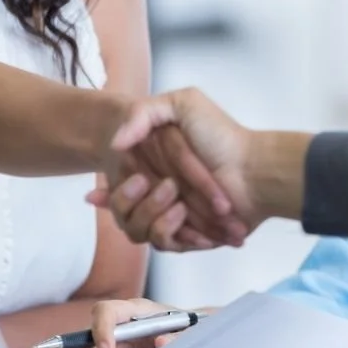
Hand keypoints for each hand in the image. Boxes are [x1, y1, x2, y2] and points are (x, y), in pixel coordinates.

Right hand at [38, 298, 176, 347]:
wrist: (186, 334)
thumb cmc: (183, 326)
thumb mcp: (184, 329)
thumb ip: (176, 335)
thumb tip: (162, 340)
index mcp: (134, 312)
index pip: (108, 311)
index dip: (103, 329)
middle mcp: (117, 326)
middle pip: (88, 335)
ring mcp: (110, 343)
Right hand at [99, 88, 262, 248]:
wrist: (253, 171)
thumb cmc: (220, 135)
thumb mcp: (184, 104)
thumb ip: (143, 113)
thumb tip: (114, 143)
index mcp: (151, 161)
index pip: (117, 181)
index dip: (107, 189)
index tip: (95, 194)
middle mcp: (157, 189)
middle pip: (122, 210)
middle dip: (131, 200)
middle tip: (154, 184)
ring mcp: (171, 214)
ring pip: (139, 230)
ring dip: (155, 215)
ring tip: (179, 202)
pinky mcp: (187, 235)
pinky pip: (165, 244)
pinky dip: (176, 232)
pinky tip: (185, 217)